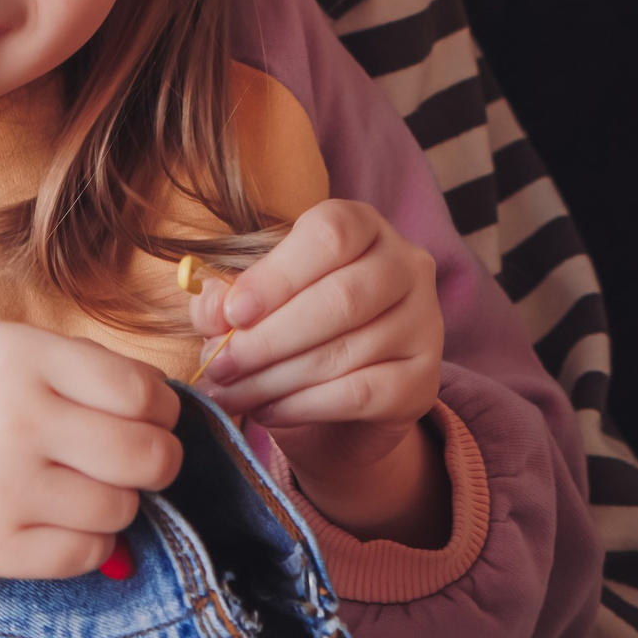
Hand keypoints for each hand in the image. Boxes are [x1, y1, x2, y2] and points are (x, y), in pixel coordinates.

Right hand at [0, 322, 182, 637]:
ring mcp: (3, 490)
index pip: (143, 392)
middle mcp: (16, 420)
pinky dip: (87, 540)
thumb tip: (163, 411)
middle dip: (156, 460)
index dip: (162, 409)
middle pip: (148, 456)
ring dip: (116, 501)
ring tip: (76, 484)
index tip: (150, 415)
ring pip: (122, 509)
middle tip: (134, 458)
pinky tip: (55, 517)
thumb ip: (71, 370)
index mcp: (19, 356)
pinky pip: (85, 554)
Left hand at [194, 202, 448, 542]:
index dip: (277, 275)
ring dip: (275, 377)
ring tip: (231, 393)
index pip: (331, 234)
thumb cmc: (292, 329)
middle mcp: (406, 266)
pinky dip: (304, 405)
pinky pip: (361, 394)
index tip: (233, 313)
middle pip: (341, 297)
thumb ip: (227, 298)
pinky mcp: (424, 382)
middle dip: (268, 338)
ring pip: (346, 351)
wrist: (339, 401)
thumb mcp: (254, 302)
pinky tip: (268, 410)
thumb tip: (213, 311)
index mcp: (363, 226)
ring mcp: (424, 324)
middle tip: (219, 365)